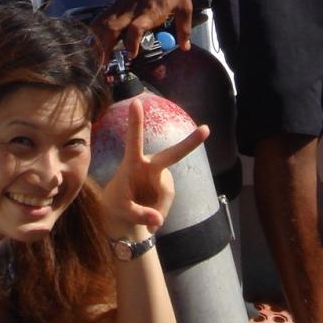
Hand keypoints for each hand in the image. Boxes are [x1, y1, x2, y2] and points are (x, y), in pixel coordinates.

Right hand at [91, 0, 192, 56]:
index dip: (131, 42)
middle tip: (104, 64)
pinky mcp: (118, 2)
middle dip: (105, 47)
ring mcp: (123, 5)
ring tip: (96, 56)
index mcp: (150, 12)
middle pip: (112, 29)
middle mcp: (133, 10)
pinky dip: (97, 29)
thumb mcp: (184, 6)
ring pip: (104, 23)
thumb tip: (185, 47)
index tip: (131, 54)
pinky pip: (104, 17)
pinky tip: (94, 40)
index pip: (135, 28)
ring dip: (98, 40)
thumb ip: (184, 29)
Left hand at [98, 97, 208, 236]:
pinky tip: (152, 216)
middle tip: (206, 129)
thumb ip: (138, 215)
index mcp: (132, 163)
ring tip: (143, 218)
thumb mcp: (121, 210)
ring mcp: (161, 176)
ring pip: (166, 195)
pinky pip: (167, 201)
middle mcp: (150, 165)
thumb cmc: (116, 203)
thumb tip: (158, 220)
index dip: (135, 123)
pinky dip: (160, 213)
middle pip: (173, 155)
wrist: (121, 210)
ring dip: (157, 209)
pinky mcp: (166, 186)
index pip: (134, 141)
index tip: (136, 102)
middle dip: (191, 143)